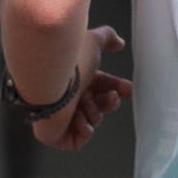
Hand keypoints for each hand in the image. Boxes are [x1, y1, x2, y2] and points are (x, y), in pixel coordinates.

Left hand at [31, 28, 132, 150]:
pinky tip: (79, 117)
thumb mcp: (92, 42)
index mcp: (75, 79)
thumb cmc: (69, 60)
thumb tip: (119, 43)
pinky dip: (83, 130)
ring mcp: (59, 116)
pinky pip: (77, 140)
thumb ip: (107, 38)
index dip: (116, 88)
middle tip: (111, 97)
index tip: (128, 89)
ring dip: (94, 113)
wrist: (49, 78)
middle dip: (109, 102)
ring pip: (91, 122)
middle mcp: (66, 96)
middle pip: (98, 106)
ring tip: (86, 104)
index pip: (99, 87)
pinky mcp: (53, 134)